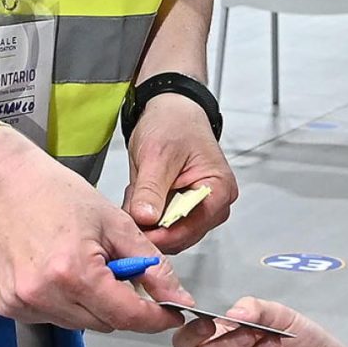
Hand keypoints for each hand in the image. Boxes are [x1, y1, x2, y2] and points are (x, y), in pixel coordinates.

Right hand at [0, 127, 188, 332]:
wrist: (0, 184)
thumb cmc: (54, 193)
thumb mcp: (115, 221)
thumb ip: (151, 263)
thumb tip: (178, 297)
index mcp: (73, 272)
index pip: (128, 316)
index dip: (155, 317)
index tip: (170, 312)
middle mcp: (43, 294)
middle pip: (106, 322)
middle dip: (121, 302)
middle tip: (117, 268)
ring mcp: (21, 303)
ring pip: (80, 323)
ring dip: (92, 303)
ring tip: (82, 264)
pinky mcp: (7, 306)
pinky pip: (52, 317)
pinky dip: (64, 302)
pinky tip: (57, 272)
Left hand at [123, 93, 235, 252]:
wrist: (172, 111)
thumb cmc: (174, 124)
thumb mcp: (157, 155)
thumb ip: (151, 189)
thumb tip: (145, 218)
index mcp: (219, 190)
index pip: (192, 227)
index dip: (162, 234)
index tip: (136, 232)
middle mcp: (214, 204)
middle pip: (181, 235)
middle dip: (152, 227)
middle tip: (129, 210)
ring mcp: (200, 208)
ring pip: (169, 232)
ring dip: (147, 220)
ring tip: (136, 194)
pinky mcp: (184, 208)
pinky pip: (162, 223)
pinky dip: (147, 214)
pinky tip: (140, 195)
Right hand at [174, 300, 347, 346]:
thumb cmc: (306, 343)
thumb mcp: (280, 315)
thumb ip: (255, 308)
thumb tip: (232, 313)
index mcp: (220, 343)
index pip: (186, 343)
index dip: (191, 334)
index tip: (210, 323)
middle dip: (225, 345)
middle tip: (253, 333)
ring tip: (272, 346)